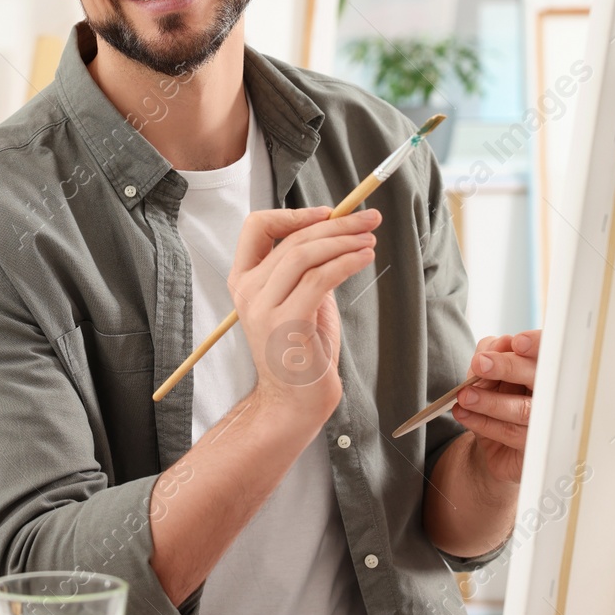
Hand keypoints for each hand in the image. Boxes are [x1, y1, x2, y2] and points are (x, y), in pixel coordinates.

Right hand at [228, 205, 380, 418]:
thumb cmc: (301, 350)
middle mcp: (248, 290)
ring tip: (370, 240)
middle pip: (293, 239)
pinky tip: (365, 259)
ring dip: (344, 241)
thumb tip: (336, 231)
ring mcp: (264, 307)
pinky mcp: (288, 323)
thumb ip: (306, 268)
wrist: (294, 401)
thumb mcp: (299, 298)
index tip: (328, 213)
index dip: (294, 214)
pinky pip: (320, 279)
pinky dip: (347, 263)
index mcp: (244, 279)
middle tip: (368, 219)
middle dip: (337, 224)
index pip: (257, 227)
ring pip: (306, 255)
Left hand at [451, 330, 538, 486]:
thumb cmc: (499, 401)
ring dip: (489, 401)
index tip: (516, 342)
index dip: (537, 344)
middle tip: (479, 364)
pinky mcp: (535, 446)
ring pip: (523, 409)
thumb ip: (492, 355)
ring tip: (465, 395)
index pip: (549, 352)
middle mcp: (554, 394)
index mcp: (546, 368)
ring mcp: (548, 423)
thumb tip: (497, 343)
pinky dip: (483, 422)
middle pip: (539, 378)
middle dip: (508, 368)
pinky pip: (510, 433)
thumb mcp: (490, 375)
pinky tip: (463, 414)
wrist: (500, 448)